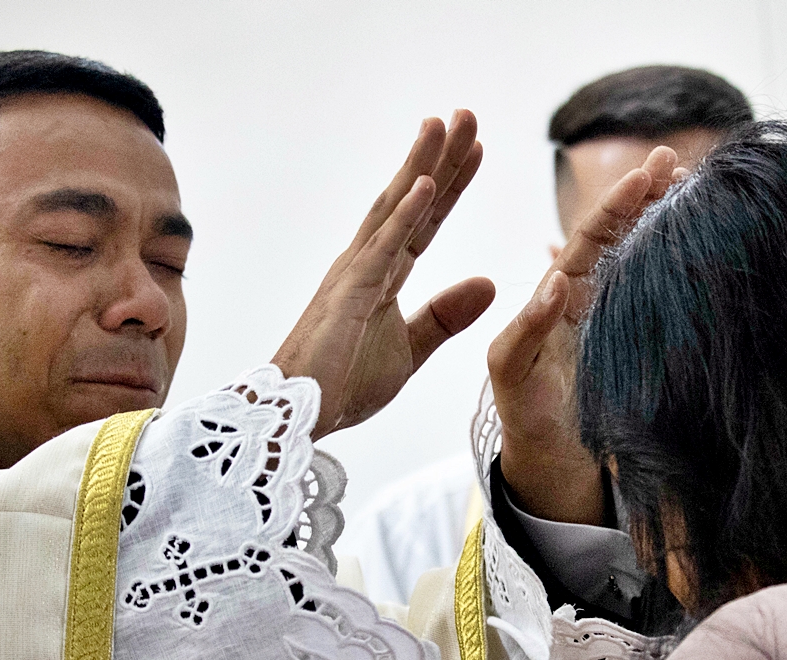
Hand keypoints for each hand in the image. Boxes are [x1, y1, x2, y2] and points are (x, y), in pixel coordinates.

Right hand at [273, 111, 495, 438]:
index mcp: (381, 277)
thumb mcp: (411, 349)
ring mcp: (354, 274)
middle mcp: (366, 264)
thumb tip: (488, 282)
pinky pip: (382, 248)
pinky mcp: (348, 294)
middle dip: (439, 157)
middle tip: (465, 114)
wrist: (298, 417)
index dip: (450, 186)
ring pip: (394, 209)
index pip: (424, 222)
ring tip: (444, 124)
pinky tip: (426, 183)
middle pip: (410, 200)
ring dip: (421, 166)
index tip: (475, 149)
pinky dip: (404, 214)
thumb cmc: (342, 385)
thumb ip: (446, 317)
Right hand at [489, 147, 681, 524]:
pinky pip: (523, 334)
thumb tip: (677, 277)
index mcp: (590, 291)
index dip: (640, 203)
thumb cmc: (593, 402)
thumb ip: (638, 320)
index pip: (615, 237)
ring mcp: (536, 327)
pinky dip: (538, 312)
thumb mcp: (623, 361)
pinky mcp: (512, 362)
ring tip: (635, 189)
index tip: (675, 169)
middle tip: (664, 160)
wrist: (557, 453)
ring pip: (563, 270)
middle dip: (625, 198)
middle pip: (593, 239)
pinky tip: (558, 287)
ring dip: (595, 230)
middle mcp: (563, 298)